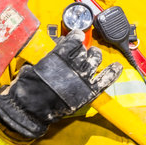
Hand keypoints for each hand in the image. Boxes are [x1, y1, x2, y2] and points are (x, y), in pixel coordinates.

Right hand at [0, 29, 121, 138]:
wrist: (31, 109)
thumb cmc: (28, 88)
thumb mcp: (32, 66)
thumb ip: (47, 56)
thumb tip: (56, 48)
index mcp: (60, 56)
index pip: (74, 40)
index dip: (76, 36)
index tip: (76, 35)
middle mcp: (74, 65)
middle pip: (85, 50)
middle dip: (83, 49)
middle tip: (80, 50)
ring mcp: (83, 78)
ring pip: (96, 60)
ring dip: (96, 55)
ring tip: (94, 54)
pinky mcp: (89, 91)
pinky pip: (105, 79)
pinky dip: (113, 72)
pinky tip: (117, 67)